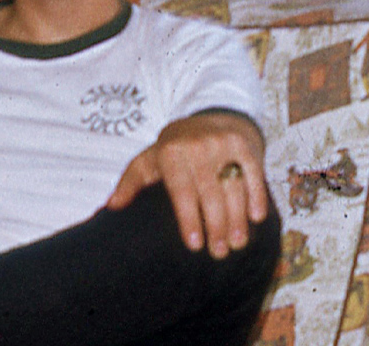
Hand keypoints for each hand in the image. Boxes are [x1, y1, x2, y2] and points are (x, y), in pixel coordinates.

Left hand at [106, 112, 267, 258]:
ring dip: (237, 218)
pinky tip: (256, 217)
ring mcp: (223, 143)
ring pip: (233, 186)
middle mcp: (197, 147)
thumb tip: (111, 207)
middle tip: (219, 252)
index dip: (190, 219)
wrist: (208, 117)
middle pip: (210, 193)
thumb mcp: (148, 160)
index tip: (195, 245)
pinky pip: (253, 173)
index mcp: (171, 153)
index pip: (182, 191)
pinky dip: (257, 195)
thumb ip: (130, 183)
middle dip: (216, 226)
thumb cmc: (174, 149)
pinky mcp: (243, 144)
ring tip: (237, 243)